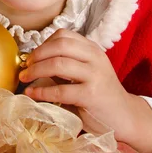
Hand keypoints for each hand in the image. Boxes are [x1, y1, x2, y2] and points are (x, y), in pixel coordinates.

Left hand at [19, 29, 151, 152]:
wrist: (126, 117)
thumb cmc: (100, 95)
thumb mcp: (86, 72)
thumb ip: (66, 64)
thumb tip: (34, 61)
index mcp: (92, 49)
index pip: (64, 35)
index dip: (43, 44)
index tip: (32, 56)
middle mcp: (95, 57)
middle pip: (59, 45)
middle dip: (37, 55)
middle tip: (25, 66)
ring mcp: (94, 75)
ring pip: (58, 64)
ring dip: (36, 70)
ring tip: (25, 78)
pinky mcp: (91, 95)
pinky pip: (60, 90)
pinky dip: (42, 91)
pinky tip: (32, 93)